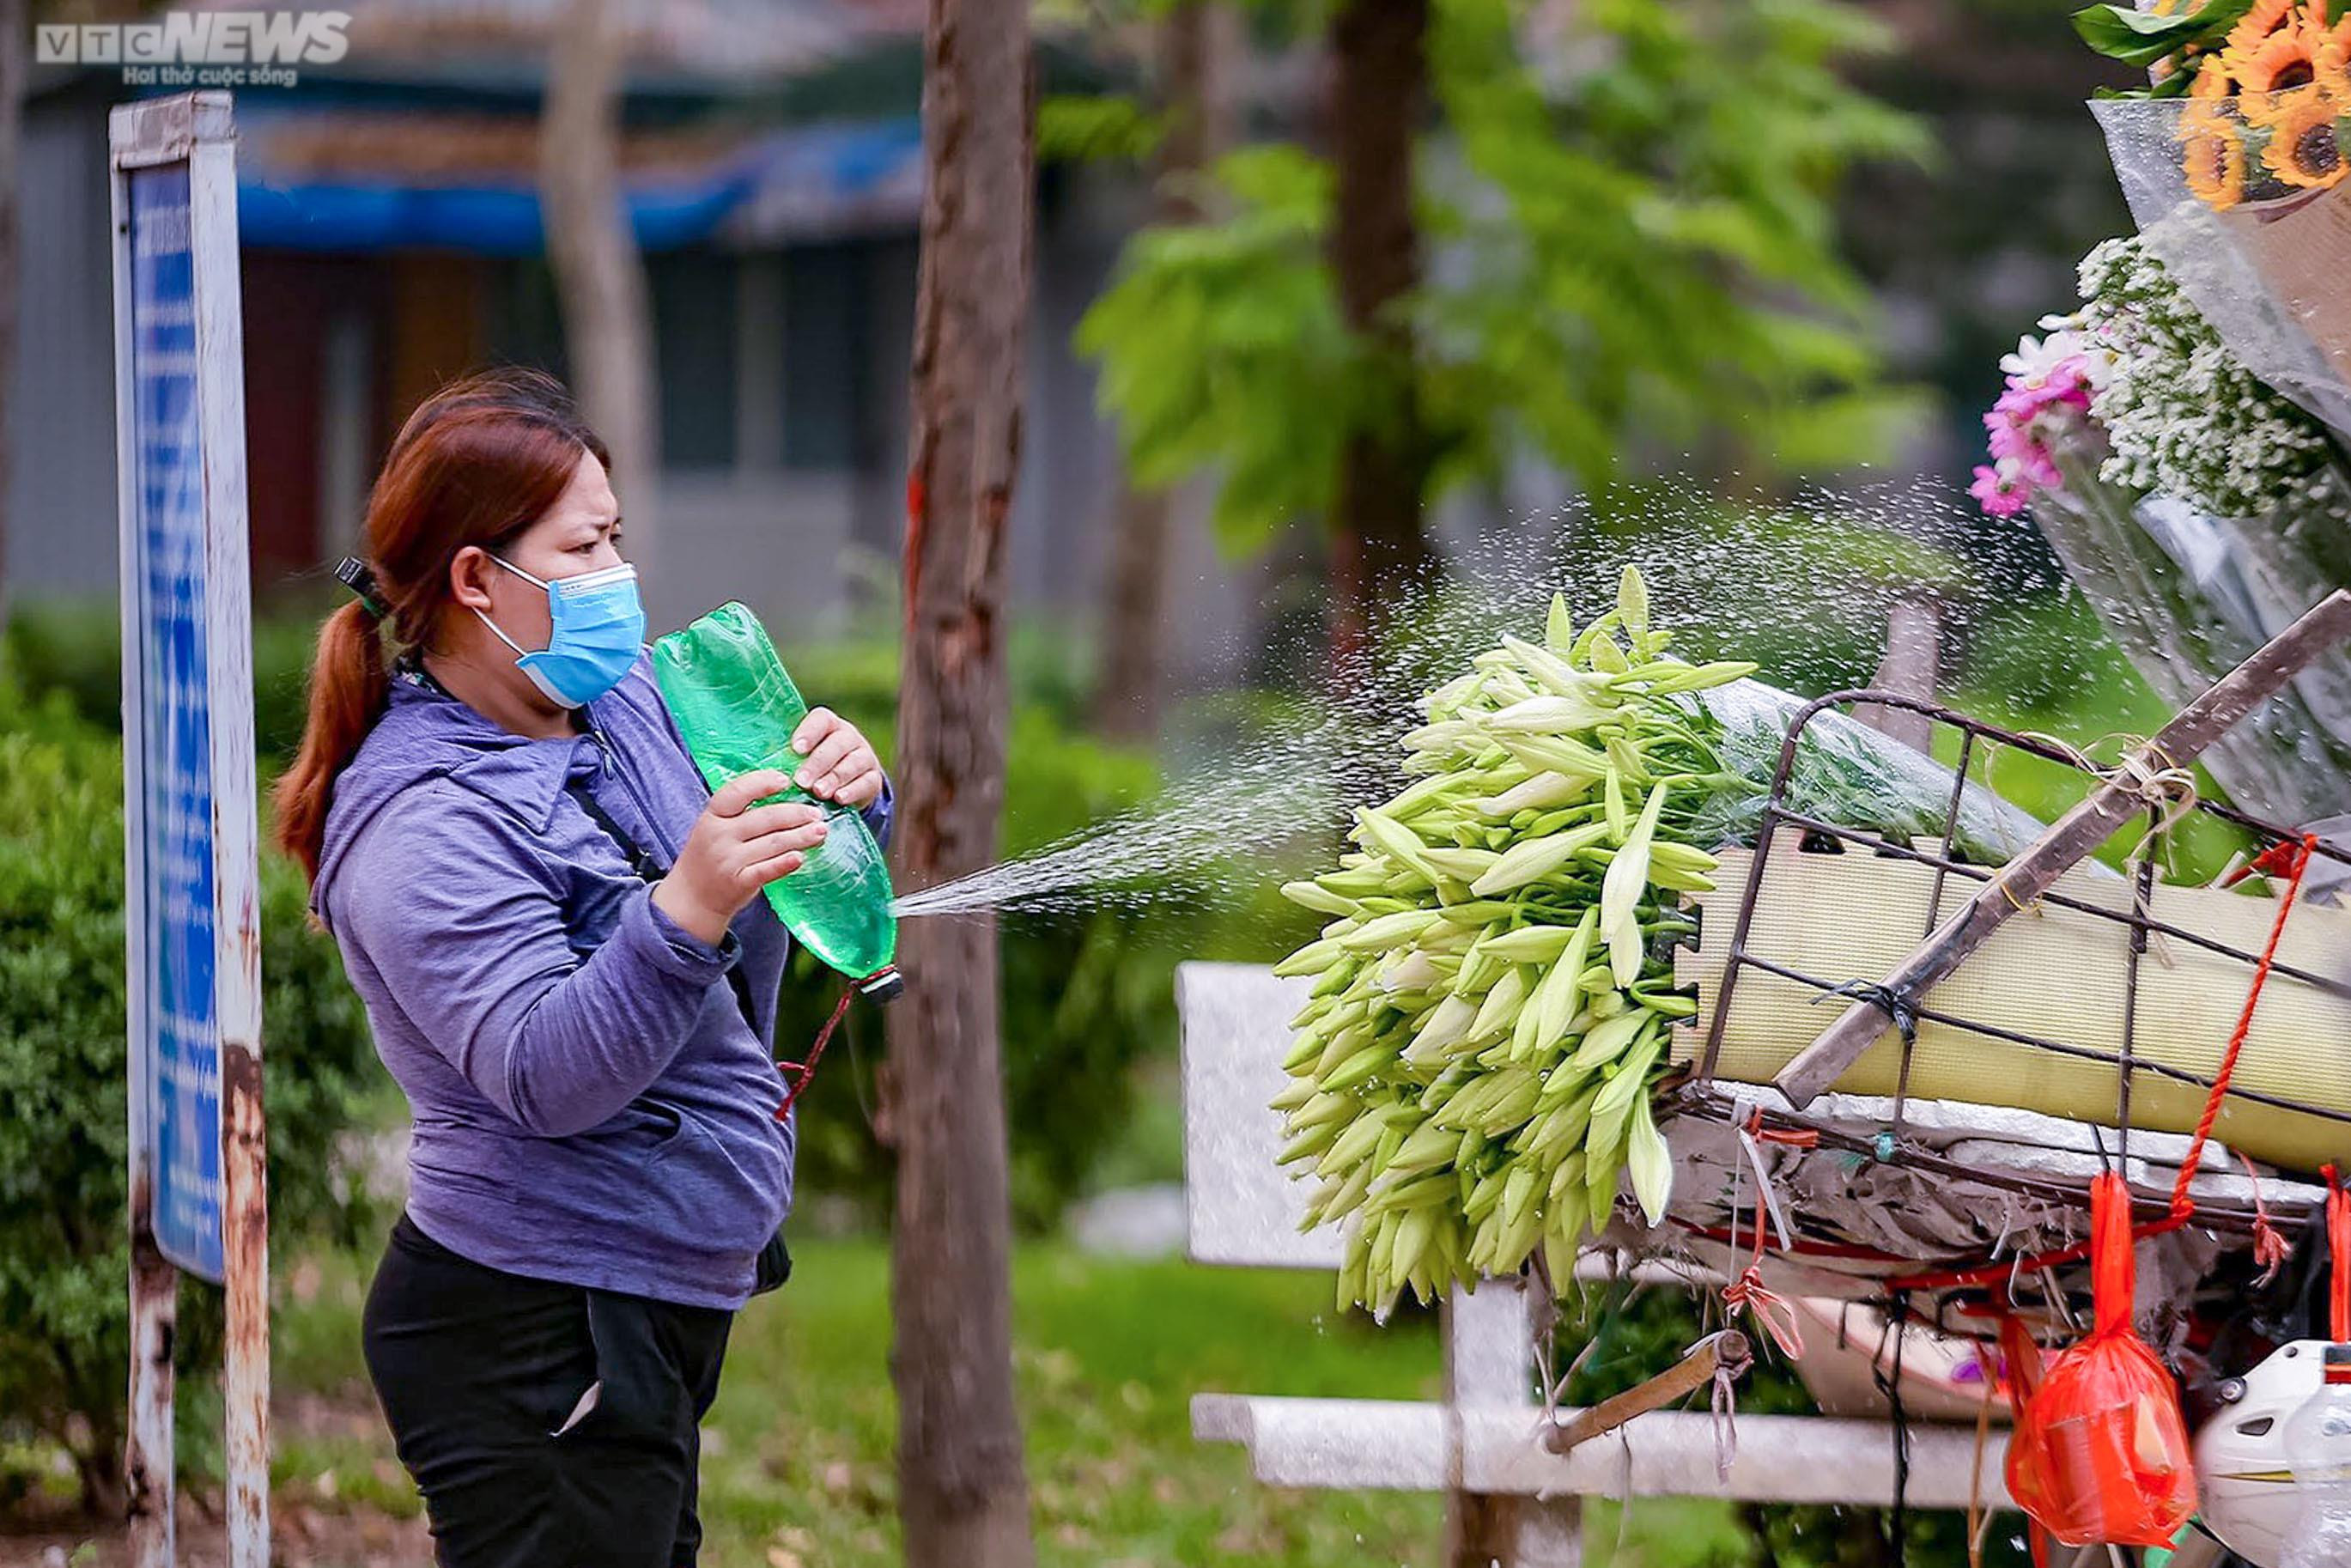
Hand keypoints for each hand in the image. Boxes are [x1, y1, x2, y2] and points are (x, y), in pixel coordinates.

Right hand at [652, 770, 827, 945]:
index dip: (762, 783)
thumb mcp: (715, 826)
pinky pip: (766, 870)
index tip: (786, 780)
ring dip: (800, 836)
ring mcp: (728, 860)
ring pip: (772, 843)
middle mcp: (718, 836)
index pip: (737, 792)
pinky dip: (784, 863)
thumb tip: (783, 791)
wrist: (692, 897)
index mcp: (712, 815)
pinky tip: (801, 857)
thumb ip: (741, 811)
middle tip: (816, 813)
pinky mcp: (739, 883)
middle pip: (764, 818)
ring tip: (821, 831)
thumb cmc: (711, 854)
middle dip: (795, 814)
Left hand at [790, 707, 884, 807]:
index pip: (821, 720)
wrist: (848, 784)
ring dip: (835, 777)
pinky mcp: (874, 777)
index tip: (795, 749)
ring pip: (853, 762)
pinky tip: (840, 799)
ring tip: (819, 792)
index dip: (809, 732)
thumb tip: (755, 763)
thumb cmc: (813, 767)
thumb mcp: (801, 758)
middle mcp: (848, 736)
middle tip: (802, 780)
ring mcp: (864, 756)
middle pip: (837, 743)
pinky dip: (853, 790)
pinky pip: (867, 781)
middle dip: (818, 763)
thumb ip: (786, 756)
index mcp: (828, 725)